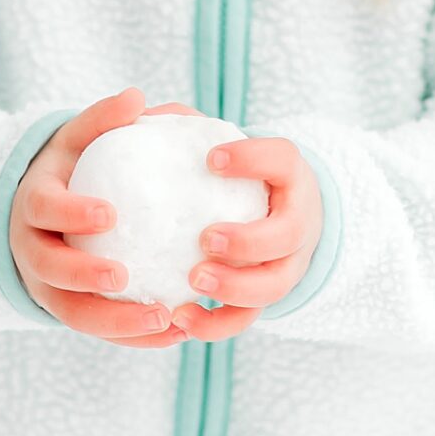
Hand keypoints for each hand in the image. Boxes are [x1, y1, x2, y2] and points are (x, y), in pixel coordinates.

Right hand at [9, 87, 188, 346]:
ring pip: (73, 314)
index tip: (109, 214)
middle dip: (84, 277)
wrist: (41, 214)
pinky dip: (133, 337)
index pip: (44, 209)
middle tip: (125, 277)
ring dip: (116, 322)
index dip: (71, 213)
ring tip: (165, 317)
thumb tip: (137, 98)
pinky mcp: (69, 311)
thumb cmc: (70, 169)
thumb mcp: (77, 139)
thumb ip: (102, 119)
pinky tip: (176, 331)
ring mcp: (47, 288)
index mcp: (33, 204)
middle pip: (50, 271)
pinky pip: (98, 332)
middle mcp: (32, 251)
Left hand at [171, 133, 323, 342]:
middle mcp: (297, 222)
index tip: (212, 159)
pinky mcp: (265, 297)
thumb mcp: (227, 144)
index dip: (254, 159)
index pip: (282, 160)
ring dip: (235, 288)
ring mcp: (286, 264)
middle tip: (206, 238)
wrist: (283, 210)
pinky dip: (216, 325)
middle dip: (248, 241)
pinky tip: (180, 319)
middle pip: (287, 236)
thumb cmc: (239, 172)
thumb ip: (186, 127)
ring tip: (193, 280)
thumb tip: (137, 111)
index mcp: (288, 175)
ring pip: (273, 286)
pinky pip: (246, 319)